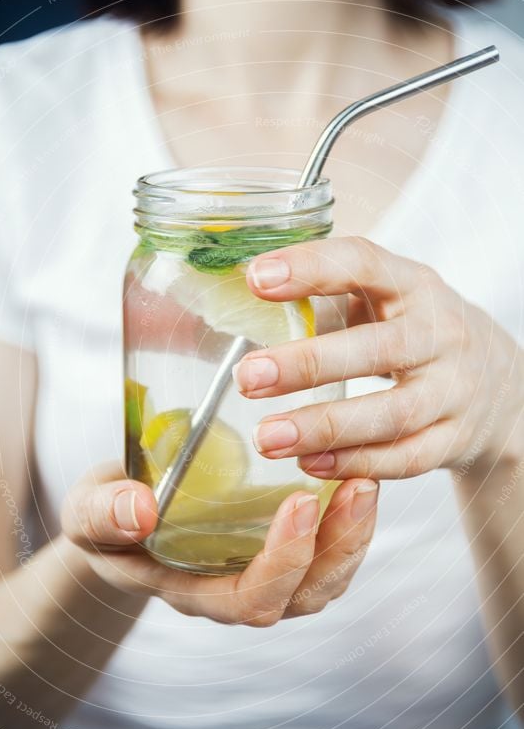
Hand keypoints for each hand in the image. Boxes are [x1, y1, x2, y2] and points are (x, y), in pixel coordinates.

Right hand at [61, 462, 377, 625]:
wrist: (122, 519)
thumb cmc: (107, 517)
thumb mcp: (89, 511)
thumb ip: (104, 513)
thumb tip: (138, 510)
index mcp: (195, 591)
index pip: (252, 599)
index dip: (284, 560)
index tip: (299, 501)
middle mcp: (238, 592)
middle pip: (306, 594)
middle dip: (340, 546)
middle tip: (360, 486)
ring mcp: (266, 573)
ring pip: (328, 577)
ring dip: (356, 534)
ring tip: (370, 481)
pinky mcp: (282, 548)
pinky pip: (330, 551)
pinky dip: (351, 522)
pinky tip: (358, 475)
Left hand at [233, 237, 523, 479]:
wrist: (499, 384)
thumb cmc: (416, 334)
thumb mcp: (385, 302)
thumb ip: (323, 301)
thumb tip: (232, 303)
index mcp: (414, 286)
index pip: (363, 265)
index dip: (310, 269)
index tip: (255, 278)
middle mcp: (441, 335)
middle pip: (377, 349)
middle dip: (307, 364)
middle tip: (247, 377)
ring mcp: (453, 391)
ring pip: (391, 414)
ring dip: (324, 427)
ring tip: (266, 437)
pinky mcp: (454, 440)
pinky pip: (404, 459)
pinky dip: (354, 463)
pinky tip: (308, 464)